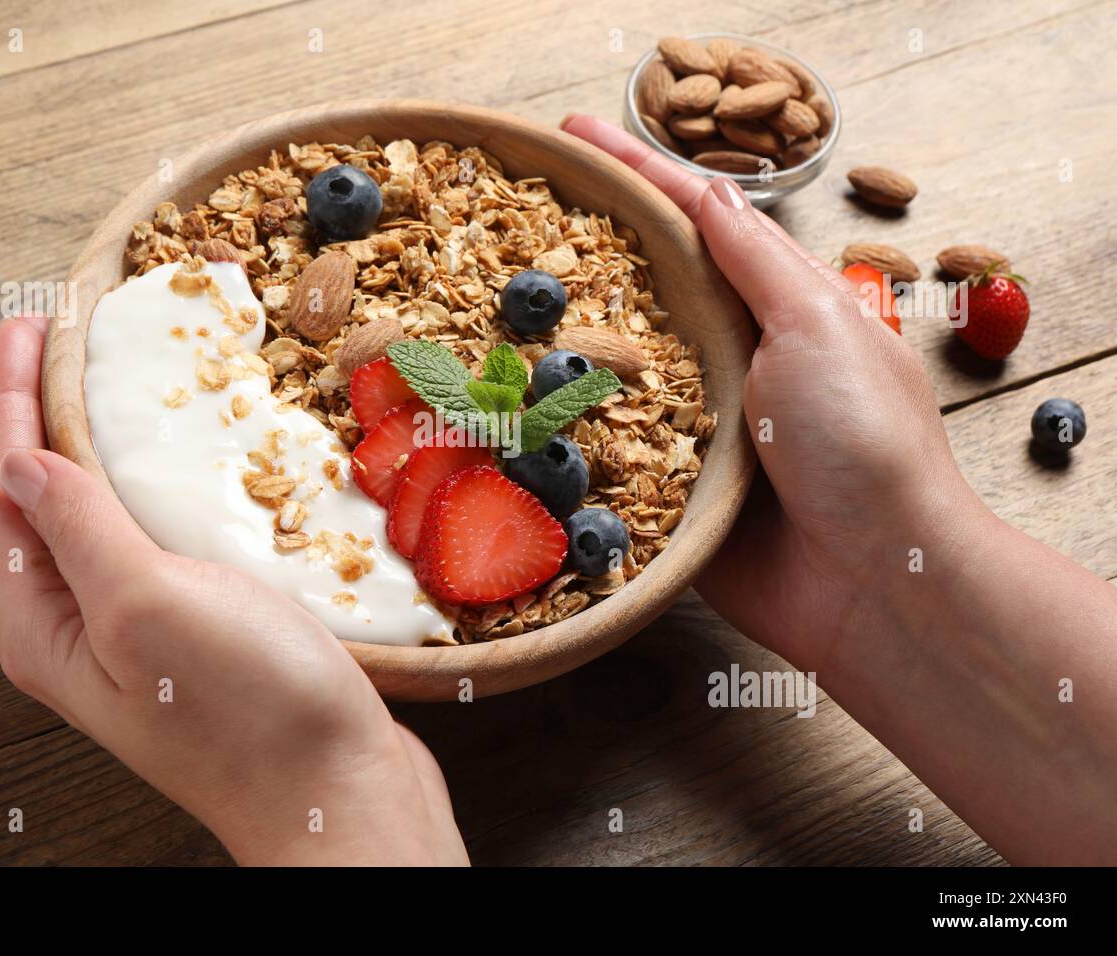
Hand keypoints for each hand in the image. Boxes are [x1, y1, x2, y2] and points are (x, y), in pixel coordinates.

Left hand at [0, 314, 466, 864]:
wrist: (342, 792)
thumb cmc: (247, 712)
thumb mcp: (147, 607)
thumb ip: (80, 529)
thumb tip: (20, 460)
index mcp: (47, 628)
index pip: (6, 493)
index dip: (11, 402)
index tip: (30, 325)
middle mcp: (85, 631)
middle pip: (47, 503)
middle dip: (48, 417)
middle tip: (68, 340)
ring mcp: (146, 633)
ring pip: (108, 520)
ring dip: (108, 449)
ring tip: (120, 385)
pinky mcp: (205, 632)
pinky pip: (165, 541)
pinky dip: (167, 490)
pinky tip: (193, 463)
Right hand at [560, 115, 977, 680]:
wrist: (873, 584)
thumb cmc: (864, 445)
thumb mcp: (818, 327)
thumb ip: (756, 264)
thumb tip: (707, 193)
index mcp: (774, 309)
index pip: (694, 222)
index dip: (635, 173)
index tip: (571, 137)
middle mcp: (730, 360)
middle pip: (644, 287)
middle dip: (582, 246)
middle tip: (509, 209)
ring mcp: (695, 425)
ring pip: (612, 366)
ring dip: (558, 336)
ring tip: (486, 292)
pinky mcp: (668, 490)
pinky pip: (604, 449)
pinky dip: (561, 426)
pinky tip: (506, 404)